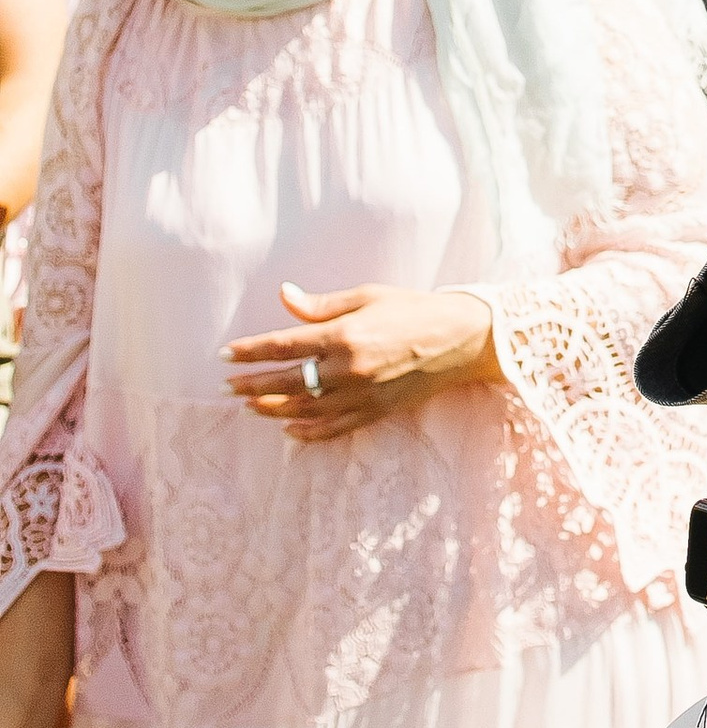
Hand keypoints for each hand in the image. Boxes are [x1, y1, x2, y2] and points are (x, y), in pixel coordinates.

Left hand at [223, 279, 498, 435]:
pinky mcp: (375, 411)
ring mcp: (362, 395)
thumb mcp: (366, 296)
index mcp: (344, 335)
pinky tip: (288, 429)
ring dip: (271, 408)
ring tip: (248, 406)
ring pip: (304, 409)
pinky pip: (333, 428)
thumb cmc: (412, 308)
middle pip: (286, 382)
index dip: (250, 351)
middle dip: (251, 385)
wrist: (460, 338)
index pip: (282, 346)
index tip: (224, 354)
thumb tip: (283, 296)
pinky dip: (307, 432)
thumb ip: (321, 304)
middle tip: (226, 387)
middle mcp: (348, 369)